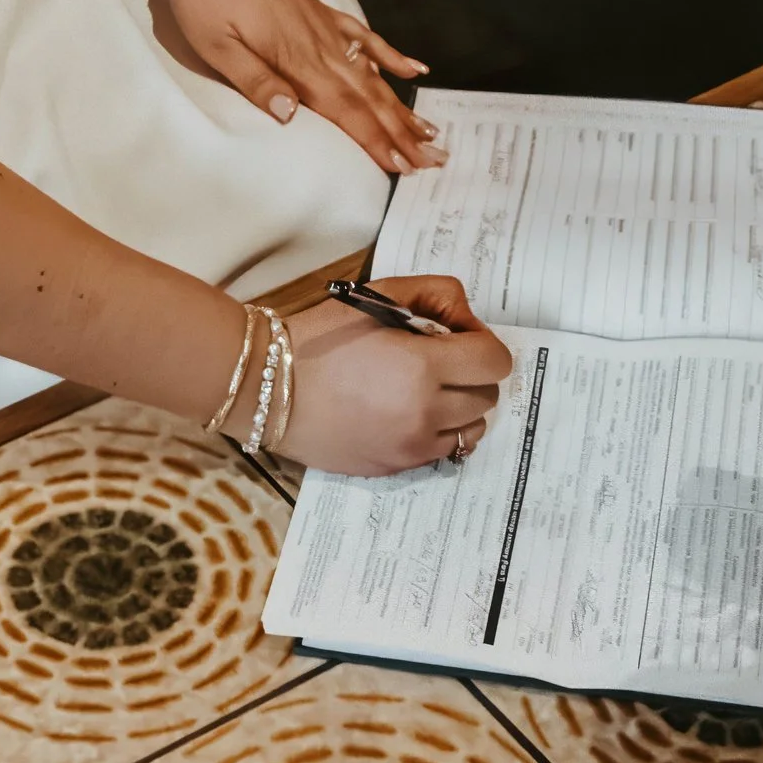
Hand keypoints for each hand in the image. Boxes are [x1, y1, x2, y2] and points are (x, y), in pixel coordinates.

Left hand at [169, 0, 441, 172]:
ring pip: (373, 74)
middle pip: (369, 99)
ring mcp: (326, 28)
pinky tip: (413, 69)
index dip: (375, 141)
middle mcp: (320, 47)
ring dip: (401, 105)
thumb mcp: (215, 43)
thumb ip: (255, 80)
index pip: (345, 111)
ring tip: (431, 131)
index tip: (404, 167)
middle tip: (433, 160)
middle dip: (401, 133)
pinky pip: (366, 39)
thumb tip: (291, 116)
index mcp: (296, 60)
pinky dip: (392, 56)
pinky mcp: (322, 12)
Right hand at [278, 276, 511, 475]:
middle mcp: (424, 413)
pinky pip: (443, 451)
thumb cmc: (319, 337)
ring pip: (472, 429)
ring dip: (460, 406)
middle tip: (436, 360)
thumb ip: (435, 294)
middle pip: (487, 395)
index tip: (453, 335)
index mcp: (422, 367)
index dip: (481, 341)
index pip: (495, 360)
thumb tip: (466, 320)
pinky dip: (438, 431)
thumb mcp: (377, 296)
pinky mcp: (395, 467)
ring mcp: (411, 447)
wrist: (267, 387)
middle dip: (471, 373)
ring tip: (424, 390)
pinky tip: (407, 413)